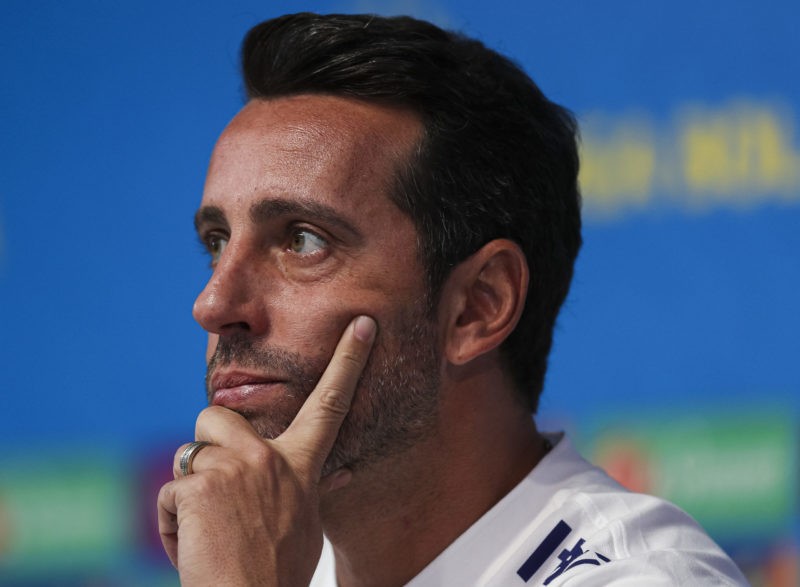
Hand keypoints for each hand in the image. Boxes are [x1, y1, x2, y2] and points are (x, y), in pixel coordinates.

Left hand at [157, 315, 376, 585]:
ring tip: (210, 532)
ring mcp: (237, 468)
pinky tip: (193, 549)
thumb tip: (348, 469)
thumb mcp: (306, 523)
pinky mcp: (201, 485)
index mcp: (301, 466)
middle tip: (217, 488)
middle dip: (206, 445)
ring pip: (189, 454)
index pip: (330, 404)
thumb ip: (311, 486)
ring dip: (189, 494)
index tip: (362, 325)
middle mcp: (271, 459)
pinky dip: (172, 526)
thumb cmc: (275, 572)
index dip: (348, 362)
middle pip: (218, 416)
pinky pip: (170, 494)